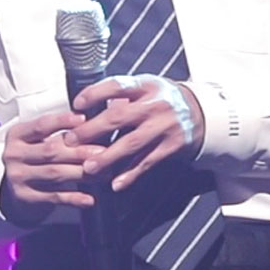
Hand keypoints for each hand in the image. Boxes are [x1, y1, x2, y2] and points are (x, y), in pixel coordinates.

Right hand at [0, 112, 97, 224]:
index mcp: (17, 135)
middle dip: (79, 151)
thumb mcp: (38, 141)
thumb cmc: (33, 158)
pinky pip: (54, 197)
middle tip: (102, 152)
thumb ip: (59, 135)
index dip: (62, 121)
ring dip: (82, 173)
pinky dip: (74, 198)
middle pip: (51, 151)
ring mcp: (18, 177)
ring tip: (103, 174)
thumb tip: (91, 127)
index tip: (83, 119)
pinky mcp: (25, 197)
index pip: (41, 125)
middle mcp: (14, 155)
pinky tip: (89, 199)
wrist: (14, 186)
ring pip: (55, 173)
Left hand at [70, 76, 204, 191]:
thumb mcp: (144, 88)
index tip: (76, 105)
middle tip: (71, 140)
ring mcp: (165, 126)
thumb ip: (120, 96)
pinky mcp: (172, 145)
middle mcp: (156, 104)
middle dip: (91, 130)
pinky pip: (148, 162)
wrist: (199, 112)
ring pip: (131, 143)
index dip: (95, 94)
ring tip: (88, 168)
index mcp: (146, 85)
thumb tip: (84, 108)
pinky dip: (131, 174)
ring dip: (108, 157)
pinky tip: (116, 183)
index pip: (117, 86)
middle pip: (119, 117)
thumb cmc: (160, 99)